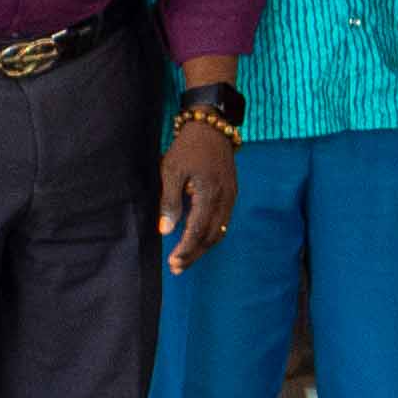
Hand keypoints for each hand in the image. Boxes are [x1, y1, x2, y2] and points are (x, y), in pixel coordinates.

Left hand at [154, 109, 239, 269]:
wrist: (213, 129)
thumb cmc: (188, 148)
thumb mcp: (171, 171)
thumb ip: (170, 202)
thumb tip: (166, 230)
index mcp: (209, 194)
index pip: (197, 230)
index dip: (185, 249)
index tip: (173, 262)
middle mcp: (224, 199)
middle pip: (211, 236)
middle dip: (194, 254)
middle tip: (178, 268)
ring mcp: (231, 198)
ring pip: (219, 231)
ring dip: (202, 247)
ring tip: (187, 259)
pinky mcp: (231, 195)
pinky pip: (223, 222)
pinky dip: (211, 235)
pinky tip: (199, 240)